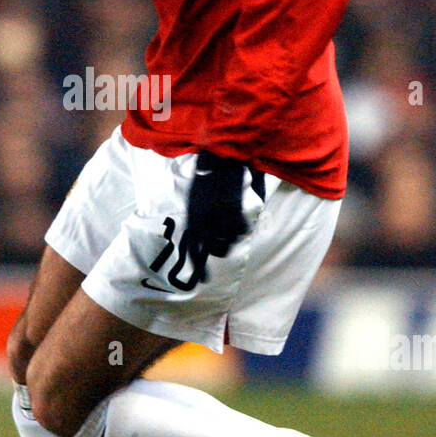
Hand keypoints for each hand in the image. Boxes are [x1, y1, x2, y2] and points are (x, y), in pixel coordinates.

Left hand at [185, 149, 248, 280]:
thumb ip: (197, 219)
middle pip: (217, 249)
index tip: (204, 279)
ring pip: (231, 239)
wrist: (219, 157)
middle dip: (221, 249)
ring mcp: (221, 214)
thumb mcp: (194, 198)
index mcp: (193, 216)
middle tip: (223, 243)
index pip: (195, 248)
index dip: (200, 266)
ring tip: (229, 220)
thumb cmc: (205, 177)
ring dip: (232, 234)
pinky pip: (242, 227)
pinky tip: (237, 212)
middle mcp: (205, 218)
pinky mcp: (235, 207)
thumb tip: (201, 241)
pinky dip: (242, 224)